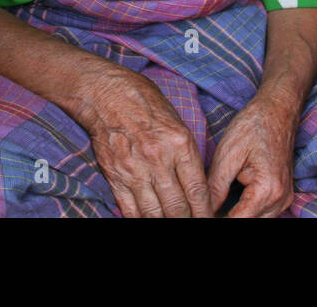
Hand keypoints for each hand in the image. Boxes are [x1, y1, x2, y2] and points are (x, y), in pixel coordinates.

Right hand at [79, 66, 213, 217]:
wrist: (107, 94)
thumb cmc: (146, 104)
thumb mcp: (178, 122)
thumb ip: (187, 155)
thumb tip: (198, 187)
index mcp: (179, 144)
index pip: (198, 191)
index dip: (205, 213)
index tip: (209, 219)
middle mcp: (158, 160)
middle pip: (177, 208)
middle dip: (186, 220)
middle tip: (191, 222)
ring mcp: (134, 170)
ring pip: (154, 214)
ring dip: (165, 222)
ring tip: (172, 222)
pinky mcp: (115, 176)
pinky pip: (130, 210)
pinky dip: (141, 220)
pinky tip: (149, 220)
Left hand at [207, 94, 297, 216]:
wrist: (278, 110)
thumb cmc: (254, 126)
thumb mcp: (227, 155)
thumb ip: (214, 188)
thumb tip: (201, 210)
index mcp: (267, 190)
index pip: (236, 222)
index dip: (213, 219)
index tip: (196, 214)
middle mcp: (280, 199)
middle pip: (248, 223)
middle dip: (224, 218)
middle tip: (201, 210)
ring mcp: (284, 199)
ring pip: (255, 220)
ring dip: (235, 216)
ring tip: (212, 207)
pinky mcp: (281, 195)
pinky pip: (262, 213)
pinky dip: (245, 212)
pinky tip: (227, 205)